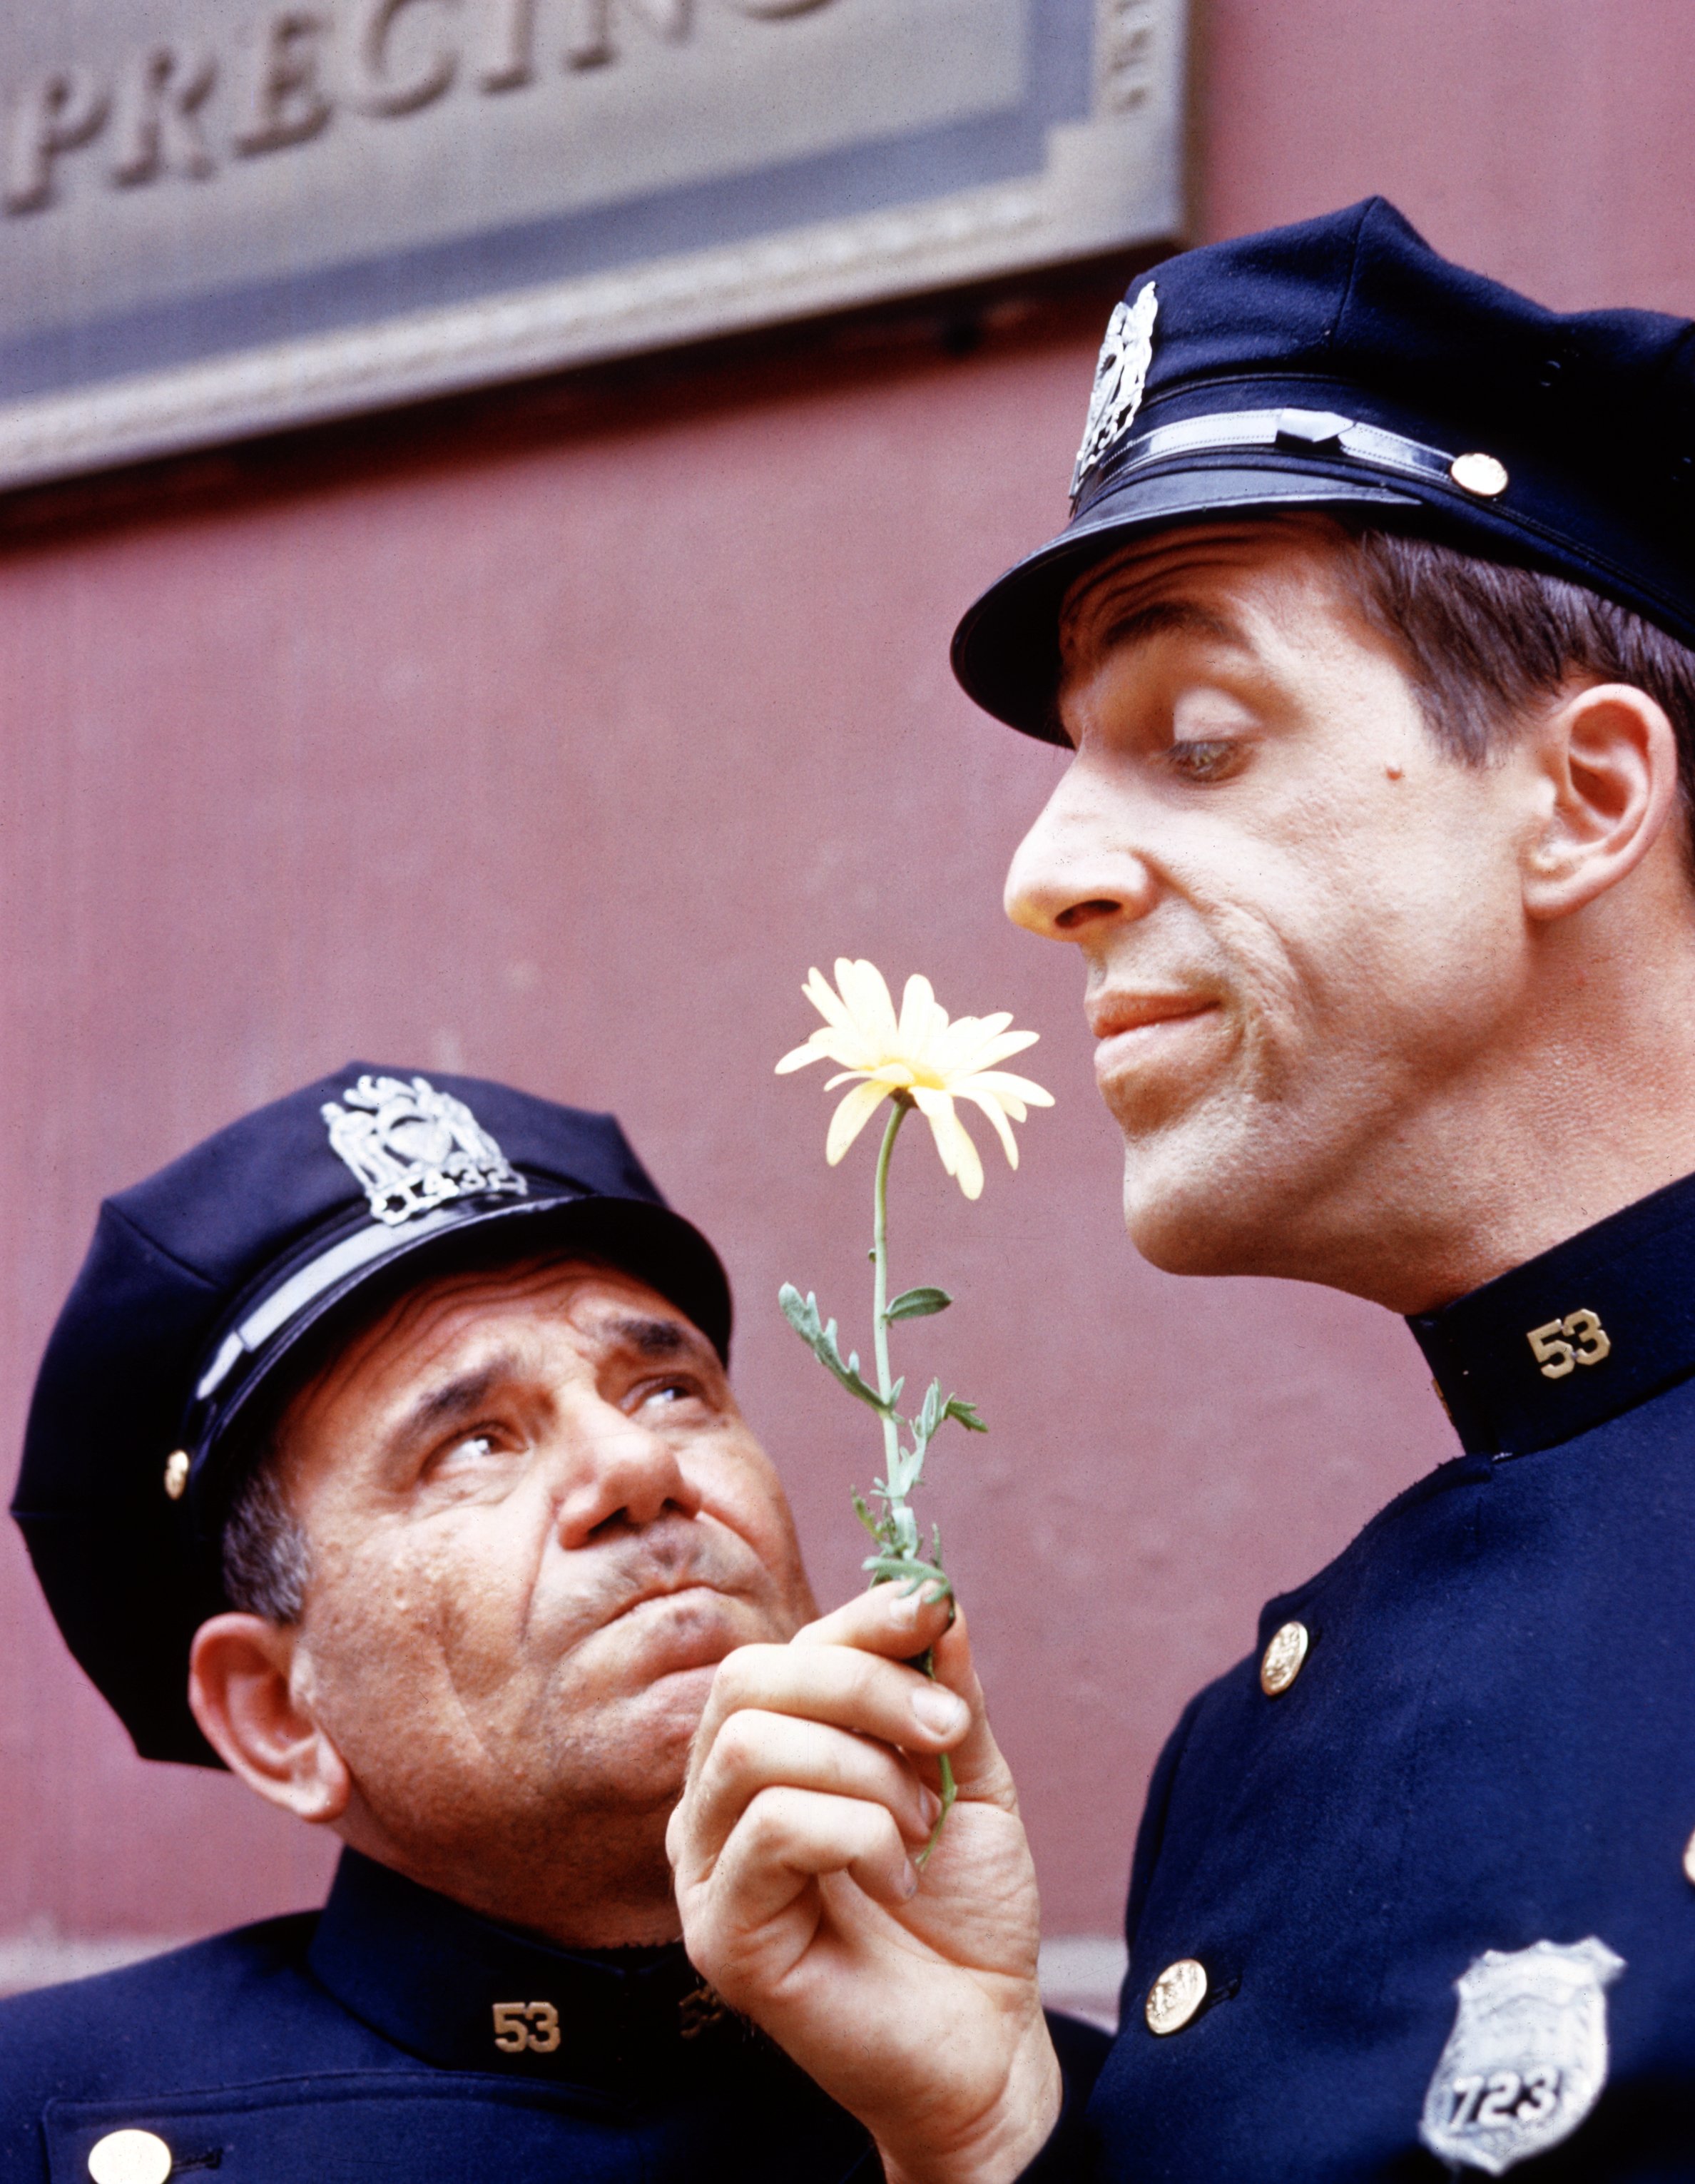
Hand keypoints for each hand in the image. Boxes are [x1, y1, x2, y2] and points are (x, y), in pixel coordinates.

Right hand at [667, 1586, 1060, 2183]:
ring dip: (865, 1770)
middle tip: (948, 1732)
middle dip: (862, 1684)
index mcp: (763, 1756)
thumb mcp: (967, 1776)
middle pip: (748, 1680)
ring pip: (753, 1747)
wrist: (990, 2041)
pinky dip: (858, 1834)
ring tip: (919, 1826)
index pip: (783, 1651)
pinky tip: (898, 1880)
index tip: (933, 1614)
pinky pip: (772, 1829)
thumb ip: (944, 1691)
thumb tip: (934, 1595)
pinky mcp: (719, 1936)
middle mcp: (714, 1805)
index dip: (858, 1620)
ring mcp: (704, 1872)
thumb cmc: (966, 1912)